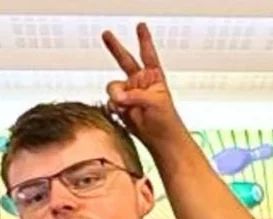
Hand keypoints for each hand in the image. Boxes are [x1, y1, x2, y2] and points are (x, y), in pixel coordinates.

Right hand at [102, 23, 187, 149]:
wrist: (160, 139)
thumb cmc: (166, 120)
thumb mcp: (155, 102)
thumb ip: (135, 95)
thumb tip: (118, 97)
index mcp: (153, 76)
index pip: (148, 54)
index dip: (144, 40)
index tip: (140, 26)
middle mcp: (139, 82)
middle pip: (125, 60)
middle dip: (115, 48)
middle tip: (106, 35)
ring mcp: (129, 93)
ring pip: (114, 86)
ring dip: (116, 95)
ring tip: (124, 106)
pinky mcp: (121, 106)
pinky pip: (110, 101)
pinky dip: (113, 106)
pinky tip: (120, 112)